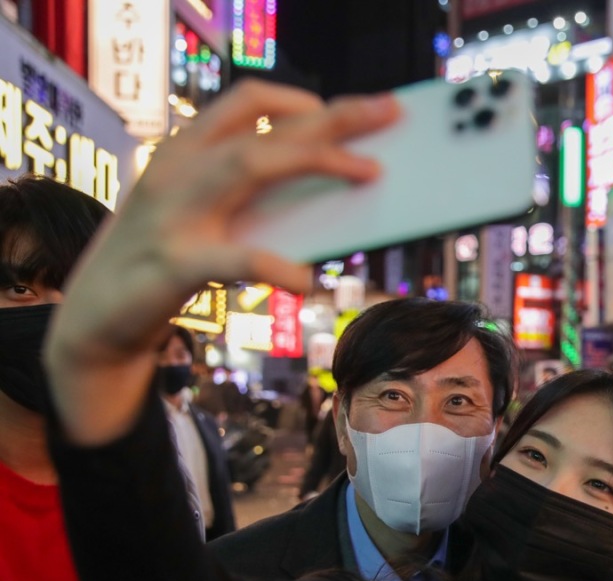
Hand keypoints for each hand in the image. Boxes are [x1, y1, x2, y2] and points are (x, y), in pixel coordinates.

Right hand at [46, 81, 400, 445]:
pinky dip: (274, 266)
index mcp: (185, 151)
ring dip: (317, 161)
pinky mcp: (171, 263)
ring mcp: (172, 213)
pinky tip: (307, 280)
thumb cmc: (163, 263)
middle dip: (333, 117)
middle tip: (388, 110)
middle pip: (266, 128)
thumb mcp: (207, 220)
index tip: (349, 110)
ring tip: (371, 173)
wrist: (96, 323)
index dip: (302, 99)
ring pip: (250, 166)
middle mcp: (178, 169)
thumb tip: (331, 190)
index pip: (247, 100)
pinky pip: (232, 257)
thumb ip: (254, 199)